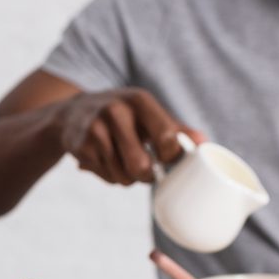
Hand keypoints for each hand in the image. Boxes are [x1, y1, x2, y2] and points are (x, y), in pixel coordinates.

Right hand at [58, 87, 205, 184]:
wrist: (74, 113)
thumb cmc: (123, 115)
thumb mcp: (148, 114)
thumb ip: (177, 129)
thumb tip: (205, 143)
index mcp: (140, 100)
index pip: (167, 137)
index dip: (170, 155)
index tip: (165, 156)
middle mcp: (116, 111)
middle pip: (141, 166)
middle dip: (147, 176)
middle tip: (146, 170)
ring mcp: (95, 129)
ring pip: (123, 177)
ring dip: (128, 178)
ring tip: (123, 162)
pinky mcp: (81, 147)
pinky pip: (107, 178)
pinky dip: (110, 177)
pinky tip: (105, 161)